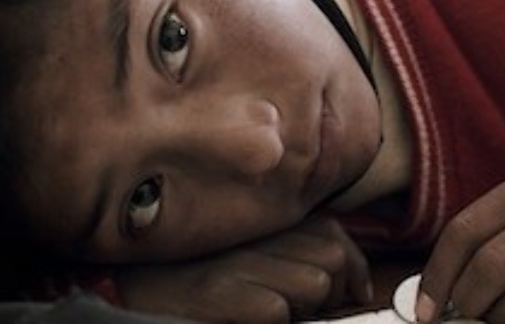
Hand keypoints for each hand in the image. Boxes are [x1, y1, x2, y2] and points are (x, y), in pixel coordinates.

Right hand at [115, 217, 371, 323]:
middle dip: (334, 290)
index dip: (354, 268)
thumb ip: (294, 254)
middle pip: (332, 259)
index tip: (354, 289)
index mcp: (263, 219)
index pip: (334, 236)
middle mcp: (255, 232)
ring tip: (266, 309)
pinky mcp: (221, 293)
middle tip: (307, 307)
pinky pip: (276, 311)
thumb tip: (353, 282)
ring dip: (301, 309)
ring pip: (314, 284)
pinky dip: (271, 321)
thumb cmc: (189, 273)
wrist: (122, 285)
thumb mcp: (245, 252)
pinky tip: (240, 316)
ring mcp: (238, 261)